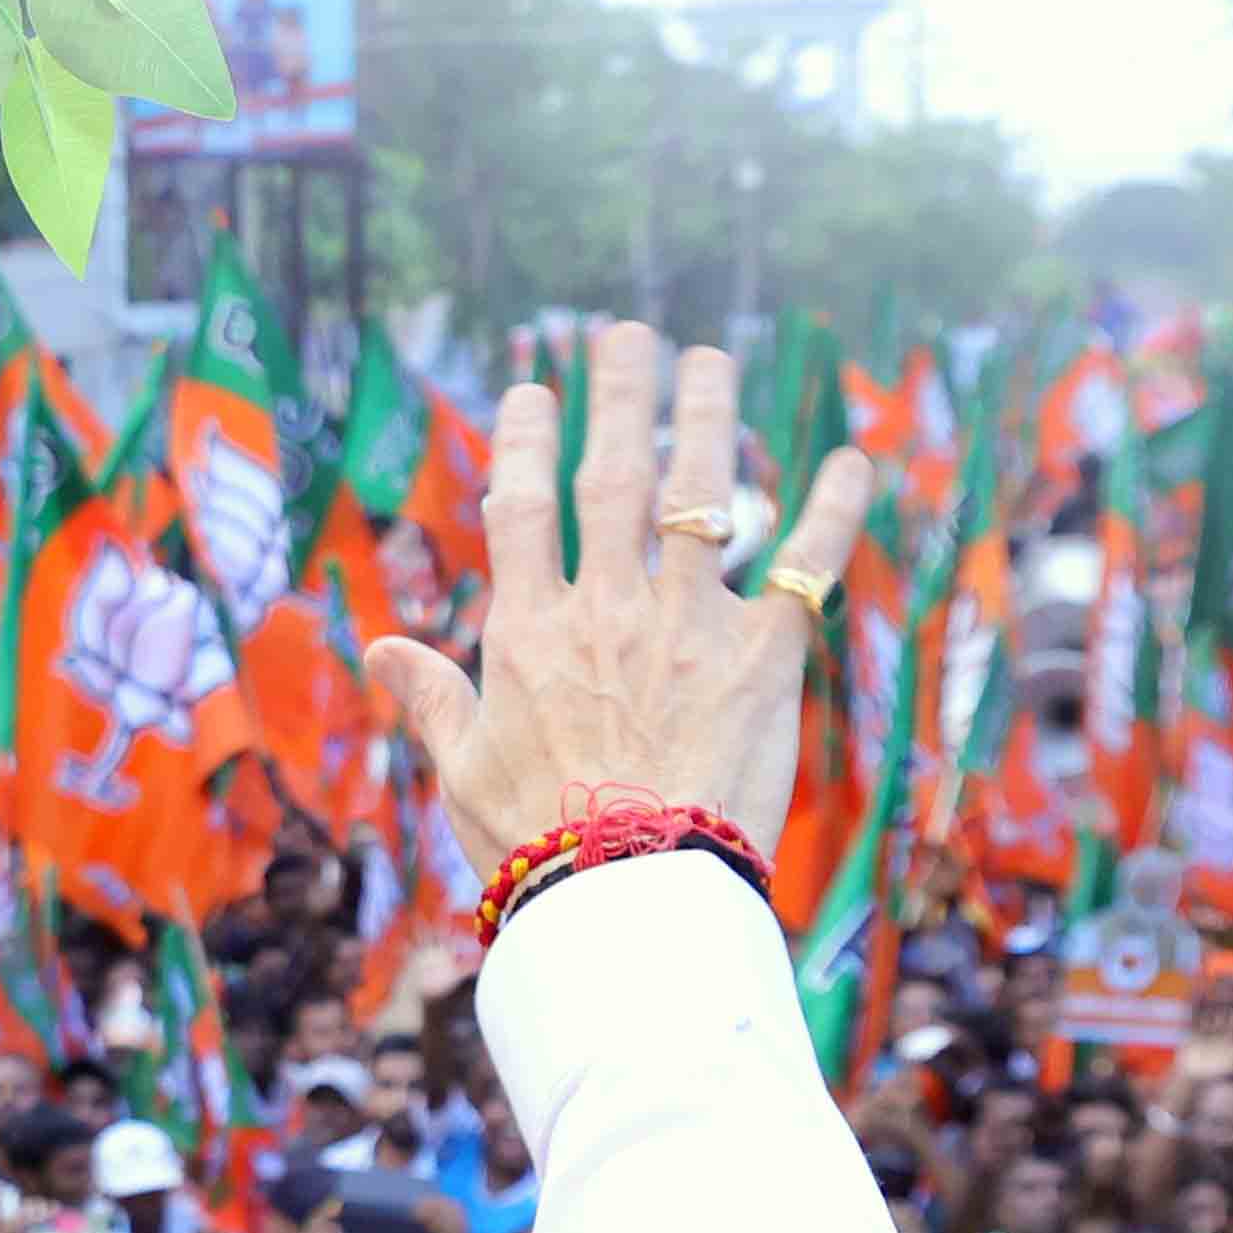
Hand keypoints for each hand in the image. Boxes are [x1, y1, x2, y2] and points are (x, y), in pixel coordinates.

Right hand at [365, 320, 867, 847]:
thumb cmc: (536, 844)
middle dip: (621, 398)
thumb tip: (381, 646)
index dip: (529, 440)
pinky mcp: (762, 660)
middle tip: (629, 337)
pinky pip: (805, 570)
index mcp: (530, 632)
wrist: (628, 896)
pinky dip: (833, 512)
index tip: (537, 390)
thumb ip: (432, 697)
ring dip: (709, 419)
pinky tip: (851, 460)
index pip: (522, 509)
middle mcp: (609, 610)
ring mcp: (689, 626)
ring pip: (704, 496)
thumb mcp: (464, 770)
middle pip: (614, 478)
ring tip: (713, 361)